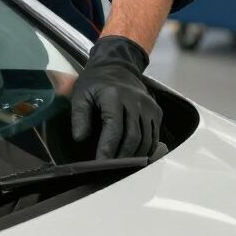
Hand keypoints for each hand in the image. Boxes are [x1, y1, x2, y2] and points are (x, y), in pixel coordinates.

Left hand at [71, 35, 161, 158]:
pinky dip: (146, 149)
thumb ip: (79, 115)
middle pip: (133, 136)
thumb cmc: (95, 82)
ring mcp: (149, 107)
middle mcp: (136, 101)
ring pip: (146, 139)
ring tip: (122, 166)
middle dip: (122, 156)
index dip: (109, 148)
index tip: (102, 162)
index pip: (114, 128)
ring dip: (135, 156)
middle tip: (112, 169)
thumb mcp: (81, 94)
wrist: (117, 66)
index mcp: (114, 96)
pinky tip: (135, 157)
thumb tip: (80, 138)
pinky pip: (154, 136)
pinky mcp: (156, 112)